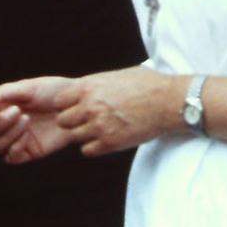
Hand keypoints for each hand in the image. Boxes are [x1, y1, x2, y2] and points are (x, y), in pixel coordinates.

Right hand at [0, 76, 77, 164]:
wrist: (77, 105)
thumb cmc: (52, 91)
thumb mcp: (27, 87)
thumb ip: (2, 95)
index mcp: (0, 108)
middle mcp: (4, 126)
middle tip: (17, 111)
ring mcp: (16, 140)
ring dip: (7, 134)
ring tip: (26, 119)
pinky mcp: (28, 152)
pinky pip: (11, 157)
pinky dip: (14, 147)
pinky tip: (27, 135)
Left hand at [54, 66, 180, 157]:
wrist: (167, 101)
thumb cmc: (146, 84)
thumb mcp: (115, 76)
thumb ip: (96, 84)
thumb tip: (85, 88)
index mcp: (89, 87)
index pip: (59, 102)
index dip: (67, 106)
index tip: (76, 107)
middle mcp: (90, 106)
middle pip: (63, 121)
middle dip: (72, 122)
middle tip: (86, 121)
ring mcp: (99, 125)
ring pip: (74, 137)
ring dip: (84, 135)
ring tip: (99, 130)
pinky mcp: (110, 142)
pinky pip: (87, 151)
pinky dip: (93, 147)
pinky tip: (105, 139)